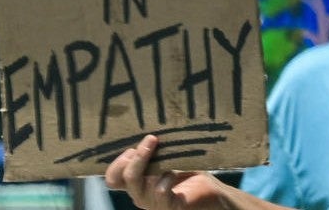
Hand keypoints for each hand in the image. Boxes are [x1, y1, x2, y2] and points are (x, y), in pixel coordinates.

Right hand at [105, 134, 236, 209]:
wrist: (215, 193)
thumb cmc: (191, 173)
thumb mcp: (169, 157)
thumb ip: (156, 150)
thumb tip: (149, 125)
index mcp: (138, 183)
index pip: (113, 178)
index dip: (116, 163)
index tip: (133, 148)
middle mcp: (141, 194)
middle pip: (121, 179)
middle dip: (134, 157)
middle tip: (151, 139)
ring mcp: (154, 203)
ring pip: (138, 185)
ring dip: (147, 162)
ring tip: (162, 148)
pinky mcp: (170, 206)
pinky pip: (159, 193)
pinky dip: (164, 179)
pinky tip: (174, 173)